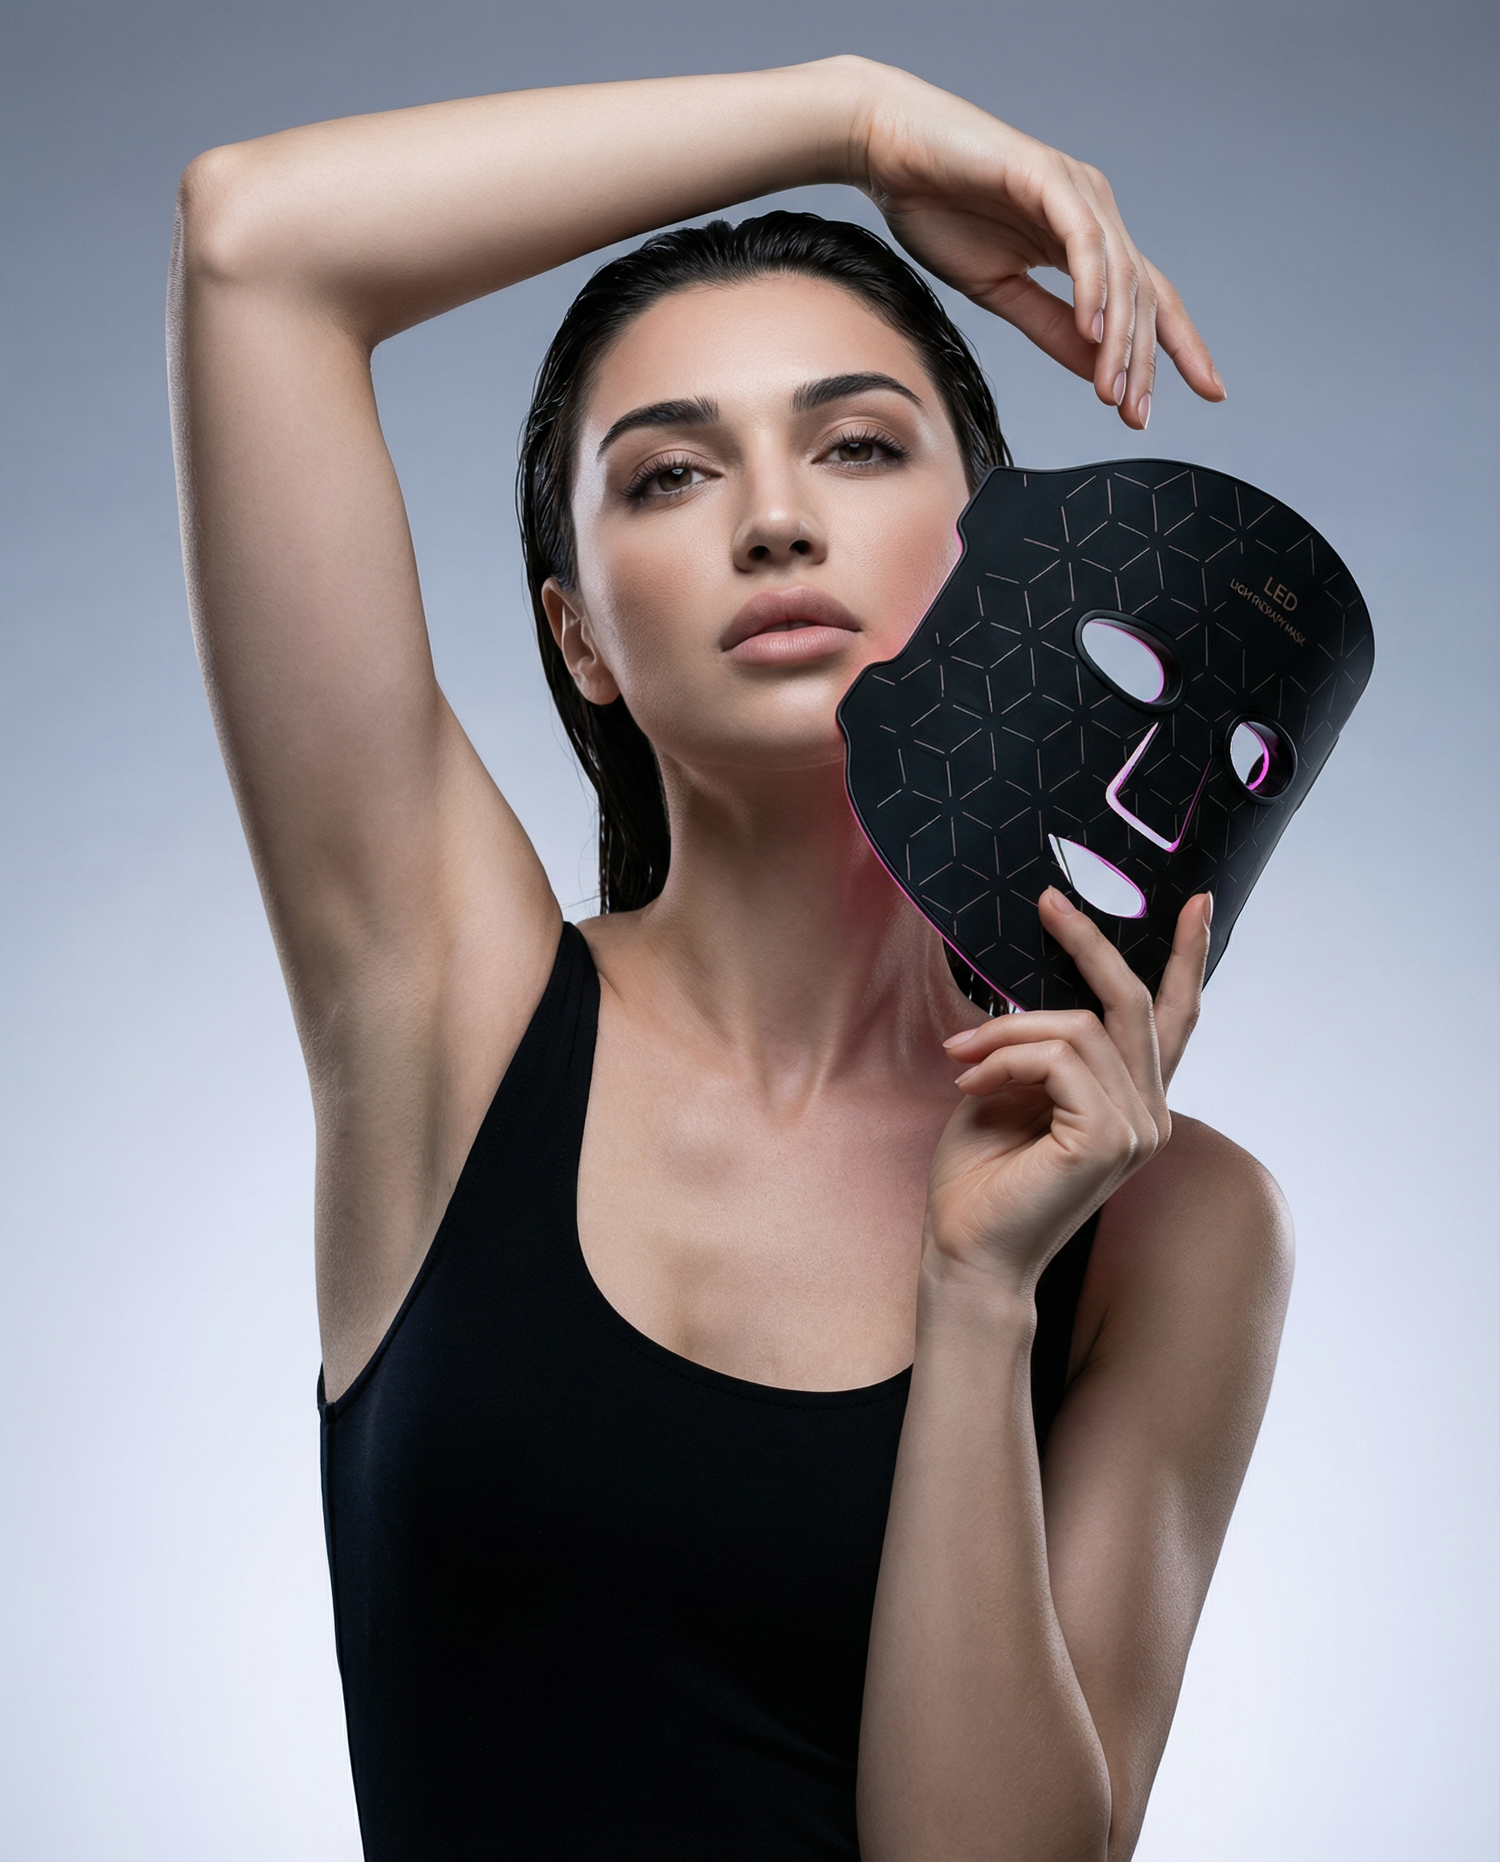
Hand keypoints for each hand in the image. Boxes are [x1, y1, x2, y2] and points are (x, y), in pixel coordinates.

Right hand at [845, 62, 1224, 428]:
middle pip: (1144, 296)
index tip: (1205, 392)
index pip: (1148, 299)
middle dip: (1147, 361)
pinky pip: (1085, 243)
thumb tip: (1096, 370)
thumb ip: (1050, 329)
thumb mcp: (1000, 291)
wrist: (891, 154)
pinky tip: (1091, 331)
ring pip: (1120, 275)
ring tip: (1113, 389)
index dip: (1177, 347)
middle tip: (1137, 413)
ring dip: (1119, 339)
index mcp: (1086, 240)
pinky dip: (1093, 289)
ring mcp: (1077, 192)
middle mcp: (1094, 213)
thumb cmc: (940, 211)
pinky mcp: (1049, 177)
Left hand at [923, 889, 1211, 1291]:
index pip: (1173, 1020)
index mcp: (1132, 1103)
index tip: (1198, 902)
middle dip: (1089, 944)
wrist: (966, 1252)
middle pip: (1134, 1003)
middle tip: (1049, 902)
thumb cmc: (980, 1180)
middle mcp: (1149, 1115)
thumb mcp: (1010, 1089)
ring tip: (960, 1054)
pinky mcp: (1109, 1138)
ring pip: (1081, 1028)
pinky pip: (1058, 1059)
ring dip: (1008, 1030)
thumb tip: (1040, 993)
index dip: (1189, 959)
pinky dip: (1006, 1058)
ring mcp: (1137, 1129)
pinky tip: (970, 1081)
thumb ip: (1041, 1047)